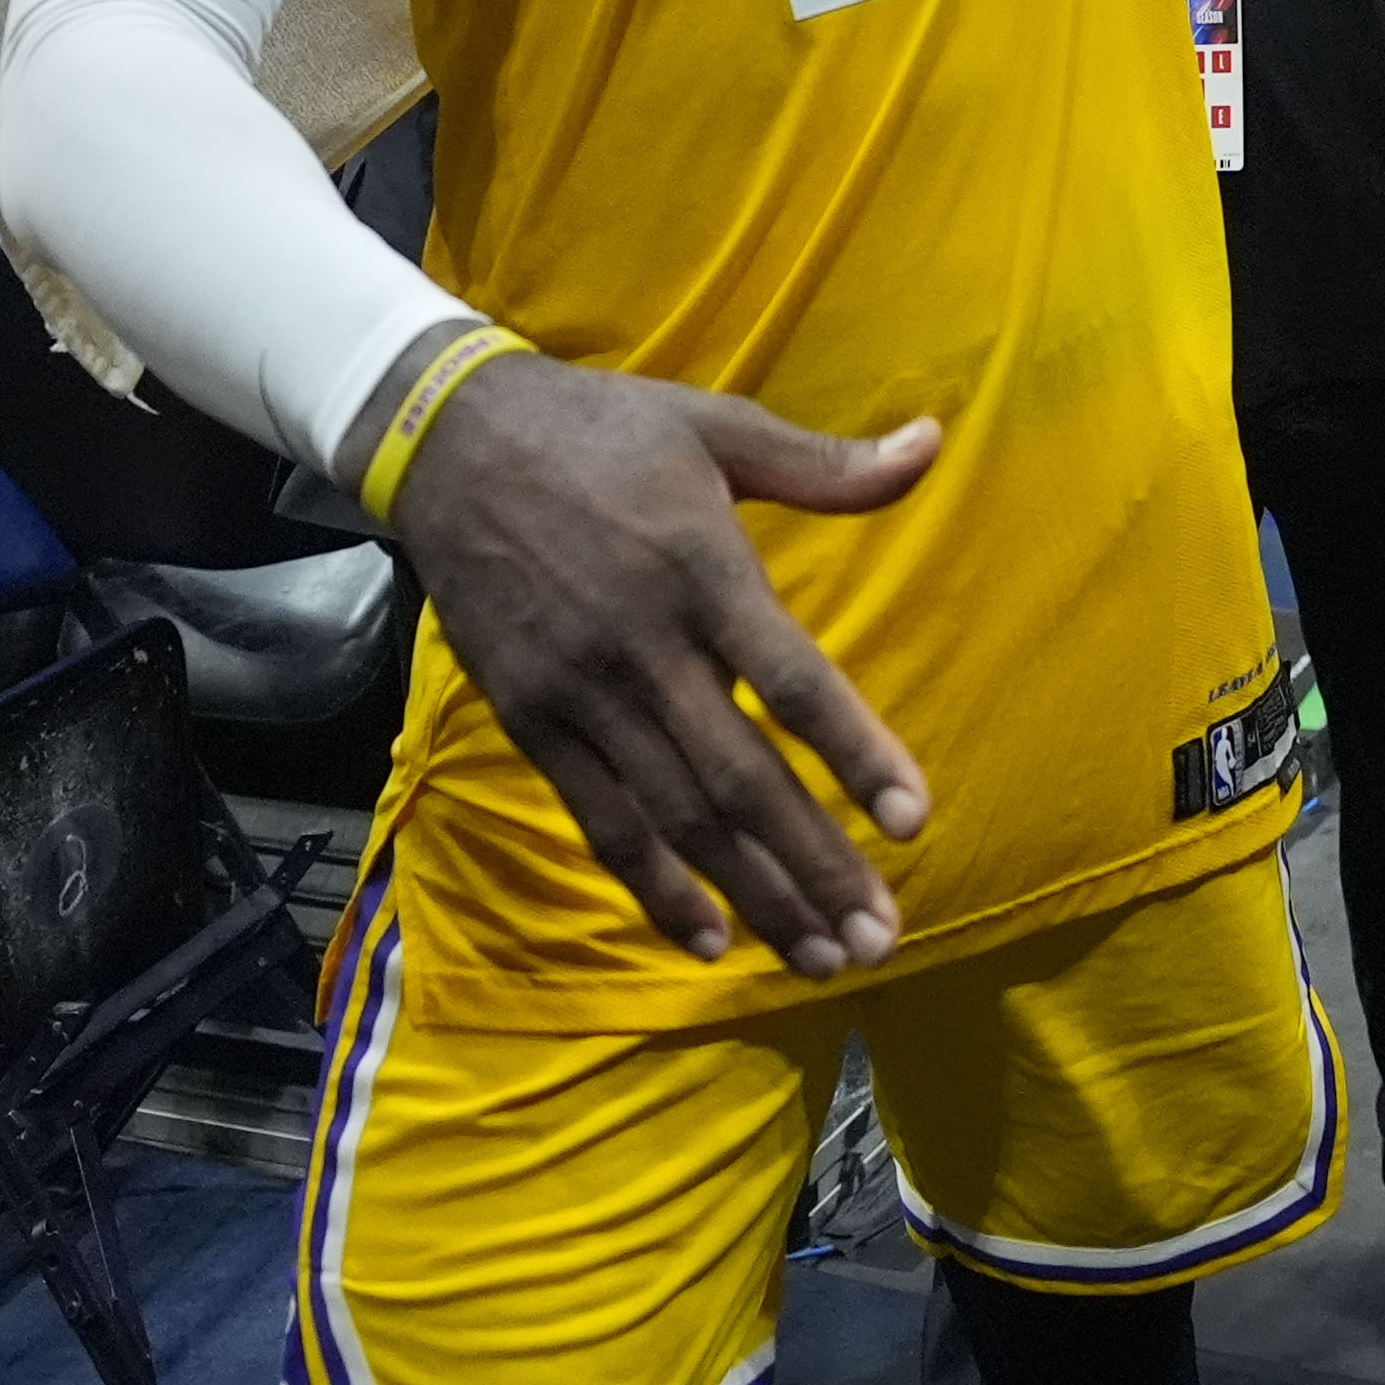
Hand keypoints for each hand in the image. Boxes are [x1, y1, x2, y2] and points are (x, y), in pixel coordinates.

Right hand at [386, 348, 939, 969]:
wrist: (452, 442)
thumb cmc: (604, 431)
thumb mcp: (717, 426)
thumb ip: (825, 462)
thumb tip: (932, 442)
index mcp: (701, 566)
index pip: (792, 682)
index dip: (854, 755)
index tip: (914, 823)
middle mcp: (643, 642)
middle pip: (740, 776)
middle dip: (815, 865)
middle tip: (879, 939)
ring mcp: (582, 690)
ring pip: (677, 817)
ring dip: (753, 895)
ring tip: (821, 958)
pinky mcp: (532, 719)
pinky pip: (601, 820)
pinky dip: (654, 887)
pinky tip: (711, 939)